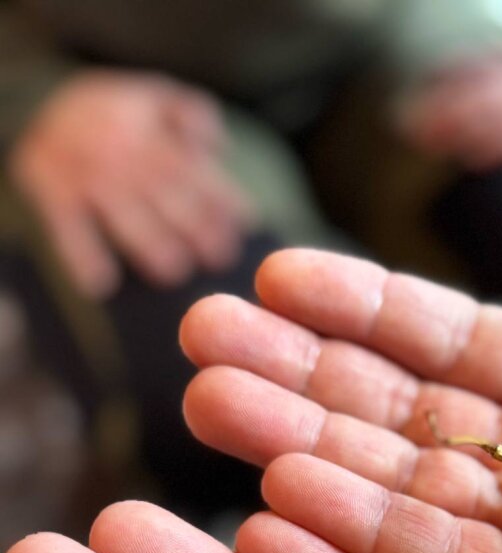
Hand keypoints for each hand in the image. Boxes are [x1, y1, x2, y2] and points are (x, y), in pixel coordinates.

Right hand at [7, 71, 250, 297]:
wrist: (35, 108)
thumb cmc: (111, 113)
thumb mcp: (151, 96)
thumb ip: (190, 114)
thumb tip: (218, 145)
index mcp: (147, 135)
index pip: (192, 169)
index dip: (220, 198)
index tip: (243, 226)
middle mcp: (118, 156)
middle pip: (164, 197)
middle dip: (196, 229)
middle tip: (219, 257)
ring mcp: (85, 179)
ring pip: (122, 216)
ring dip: (149, 246)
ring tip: (173, 270)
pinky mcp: (53, 197)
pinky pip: (67, 229)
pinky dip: (82, 257)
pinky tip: (102, 284)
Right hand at [184, 87, 501, 552]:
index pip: (458, 342)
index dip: (371, 311)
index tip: (277, 276)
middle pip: (408, 420)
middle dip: (304, 379)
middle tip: (199, 345)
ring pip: (412, 497)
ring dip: (311, 456)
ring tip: (212, 411)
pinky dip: (374, 550)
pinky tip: (288, 513)